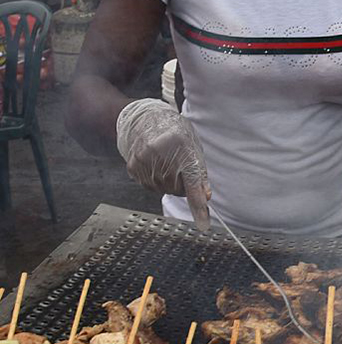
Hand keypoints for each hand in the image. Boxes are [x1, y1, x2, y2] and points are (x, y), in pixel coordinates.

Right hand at [116, 98, 210, 228]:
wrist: (145, 120)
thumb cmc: (175, 134)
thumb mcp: (194, 148)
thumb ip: (200, 174)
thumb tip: (205, 196)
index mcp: (182, 147)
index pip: (193, 183)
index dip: (199, 205)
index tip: (203, 224)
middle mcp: (161, 154)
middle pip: (178, 190)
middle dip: (182, 184)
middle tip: (178, 166)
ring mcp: (144, 161)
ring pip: (164, 190)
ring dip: (168, 182)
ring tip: (165, 163)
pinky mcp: (133, 167)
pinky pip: (150, 187)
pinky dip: (155, 180)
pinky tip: (154, 165)